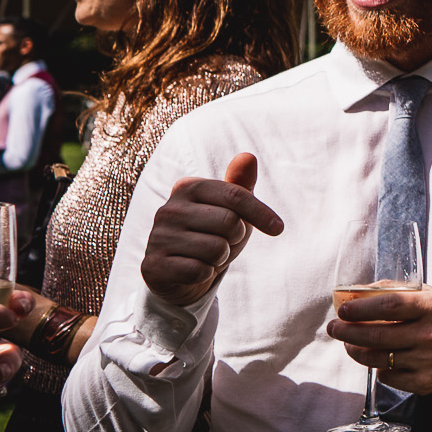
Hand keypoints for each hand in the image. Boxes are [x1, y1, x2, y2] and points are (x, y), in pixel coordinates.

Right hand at [141, 154, 282, 307]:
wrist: (181, 273)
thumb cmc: (212, 234)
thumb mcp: (231, 209)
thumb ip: (240, 184)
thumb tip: (248, 156)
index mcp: (187, 187)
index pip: (236, 195)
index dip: (262, 213)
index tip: (278, 228)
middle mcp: (168, 209)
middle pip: (230, 222)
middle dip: (235, 238)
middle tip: (222, 241)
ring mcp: (158, 237)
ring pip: (216, 249)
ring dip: (220, 258)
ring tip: (206, 256)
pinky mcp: (153, 265)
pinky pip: (199, 271)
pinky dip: (204, 274)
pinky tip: (193, 269)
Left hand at [328, 285, 431, 394]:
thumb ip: (398, 292)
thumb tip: (360, 293)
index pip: (389, 305)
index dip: (360, 309)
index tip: (343, 310)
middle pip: (377, 335)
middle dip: (348, 331)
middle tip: (335, 328)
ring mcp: (428, 360)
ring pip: (378, 359)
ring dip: (357, 351)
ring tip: (350, 344)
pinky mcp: (426, 382)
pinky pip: (389, 378)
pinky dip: (380, 370)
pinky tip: (381, 362)